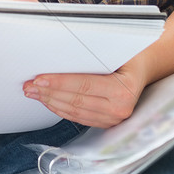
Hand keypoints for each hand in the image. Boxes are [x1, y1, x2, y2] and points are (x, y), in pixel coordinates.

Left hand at [23, 54, 147, 128]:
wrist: (144, 69)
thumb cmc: (129, 55)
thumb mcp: (116, 49)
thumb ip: (92, 53)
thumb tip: (59, 50)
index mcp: (124, 89)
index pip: (85, 86)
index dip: (59, 83)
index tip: (39, 79)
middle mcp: (120, 109)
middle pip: (76, 101)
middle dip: (49, 93)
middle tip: (29, 86)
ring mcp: (113, 119)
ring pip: (75, 112)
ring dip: (51, 102)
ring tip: (33, 93)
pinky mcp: (106, 123)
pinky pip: (78, 118)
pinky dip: (60, 109)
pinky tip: (47, 101)